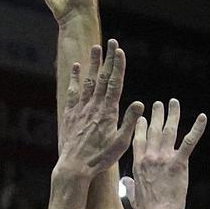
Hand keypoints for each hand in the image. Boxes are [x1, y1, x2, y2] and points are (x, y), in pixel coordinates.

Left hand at [54, 42, 139, 179]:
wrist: (74, 167)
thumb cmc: (100, 158)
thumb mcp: (121, 143)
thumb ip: (130, 122)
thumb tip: (139, 103)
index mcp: (108, 112)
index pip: (115, 83)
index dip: (118, 66)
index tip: (120, 51)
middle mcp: (94, 106)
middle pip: (102, 77)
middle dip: (107, 58)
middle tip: (111, 41)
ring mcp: (81, 109)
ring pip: (87, 81)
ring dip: (92, 63)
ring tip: (95, 47)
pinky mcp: (70, 114)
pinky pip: (73, 92)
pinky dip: (75, 78)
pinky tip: (76, 67)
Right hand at [128, 98, 205, 208]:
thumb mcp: (133, 195)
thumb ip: (129, 184)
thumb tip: (125, 181)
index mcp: (138, 163)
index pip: (139, 139)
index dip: (141, 126)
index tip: (143, 117)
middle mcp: (150, 156)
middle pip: (153, 130)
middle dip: (156, 115)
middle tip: (158, 104)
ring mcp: (164, 158)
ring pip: (169, 130)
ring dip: (172, 114)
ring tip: (173, 103)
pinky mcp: (179, 163)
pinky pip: (189, 142)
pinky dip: (197, 128)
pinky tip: (202, 117)